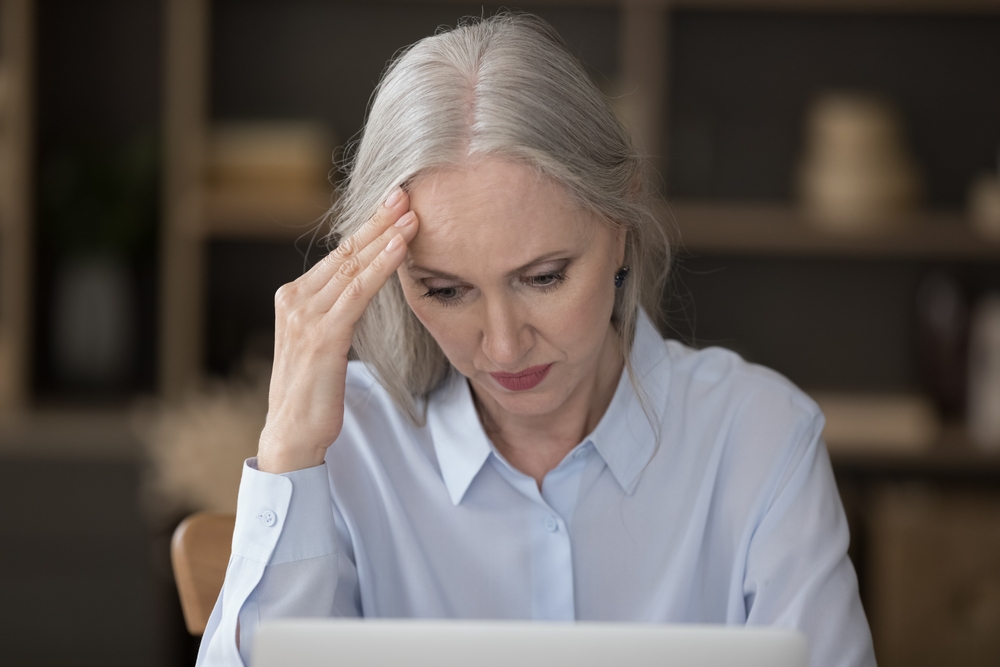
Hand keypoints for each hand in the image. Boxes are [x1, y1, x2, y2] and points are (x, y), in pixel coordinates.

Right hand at [256, 188, 417, 472]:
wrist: (293, 435)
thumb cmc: (315, 391)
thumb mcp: (326, 342)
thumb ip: (339, 311)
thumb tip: (364, 287)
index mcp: (294, 297)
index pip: (338, 255)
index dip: (369, 228)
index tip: (394, 204)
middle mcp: (294, 300)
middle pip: (345, 252)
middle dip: (378, 220)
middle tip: (405, 192)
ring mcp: (304, 317)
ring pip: (352, 267)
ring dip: (385, 237)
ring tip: (411, 212)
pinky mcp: (320, 337)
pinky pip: (357, 293)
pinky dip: (381, 267)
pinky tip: (400, 248)